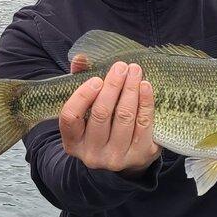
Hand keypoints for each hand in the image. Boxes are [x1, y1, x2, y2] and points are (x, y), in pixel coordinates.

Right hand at [59, 60, 160, 175]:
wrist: (124, 158)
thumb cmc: (100, 125)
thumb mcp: (85, 109)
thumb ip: (78, 81)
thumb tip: (80, 59)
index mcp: (73, 143)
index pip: (71, 117)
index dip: (83, 96)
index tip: (97, 79)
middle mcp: (91, 154)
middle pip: (101, 114)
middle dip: (113, 86)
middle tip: (121, 67)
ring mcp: (115, 158)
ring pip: (124, 117)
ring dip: (131, 89)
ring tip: (135, 71)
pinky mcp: (139, 156)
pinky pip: (143, 124)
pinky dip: (145, 102)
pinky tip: (145, 86)